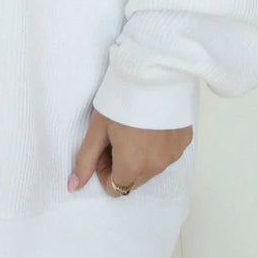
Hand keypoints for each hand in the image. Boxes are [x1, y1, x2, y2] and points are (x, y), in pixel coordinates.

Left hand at [69, 110, 191, 196]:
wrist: (153, 70)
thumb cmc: (120, 98)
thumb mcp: (97, 128)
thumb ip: (85, 160)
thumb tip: (72, 187)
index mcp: (133, 166)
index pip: (114, 187)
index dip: (103, 168)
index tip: (103, 146)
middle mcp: (156, 166)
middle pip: (134, 179)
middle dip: (122, 164)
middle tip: (116, 134)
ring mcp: (174, 154)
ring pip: (151, 167)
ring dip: (140, 156)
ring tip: (134, 126)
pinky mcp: (185, 141)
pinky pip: (167, 152)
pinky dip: (157, 144)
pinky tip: (151, 122)